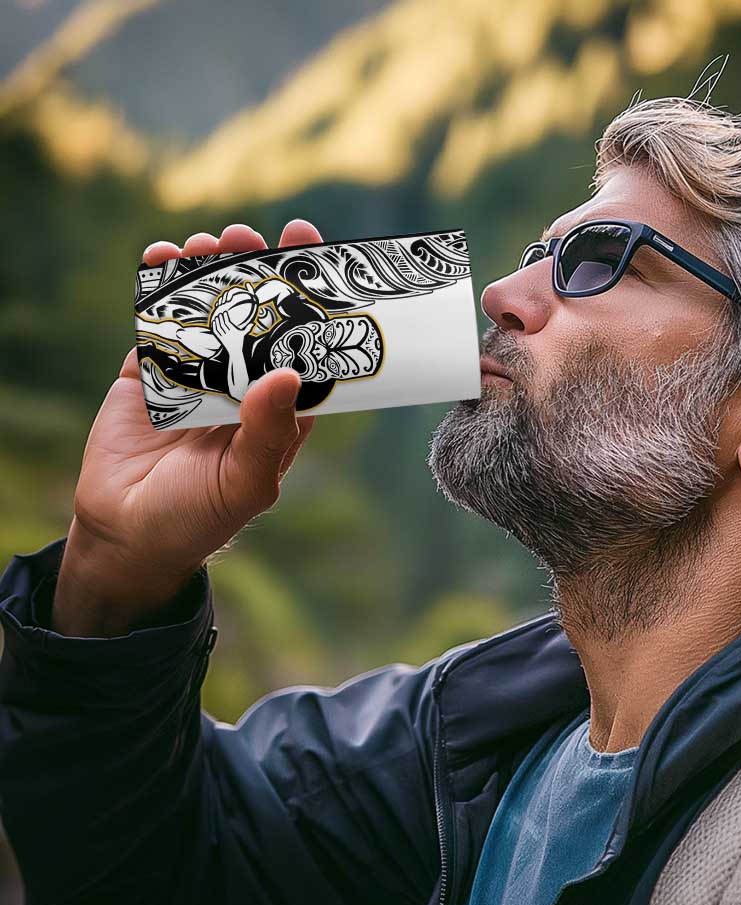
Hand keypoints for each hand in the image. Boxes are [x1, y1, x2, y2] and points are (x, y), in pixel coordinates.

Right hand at [52, 220, 323, 635]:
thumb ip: (268, 431)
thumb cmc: (200, 517)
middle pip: (256, 313)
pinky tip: (162, 258)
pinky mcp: (151, 370)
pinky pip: (158, 320)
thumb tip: (288, 374)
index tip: (313, 251)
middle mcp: (244, 383)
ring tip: (210, 242)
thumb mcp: (246, 482)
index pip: (303, 343)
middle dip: (257, 269)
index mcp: (279, 407)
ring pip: (209, 308)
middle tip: (252, 236)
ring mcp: (197, 373)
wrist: (127, 533)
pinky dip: (159, 286)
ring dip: (210, 270)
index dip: (310, 298)